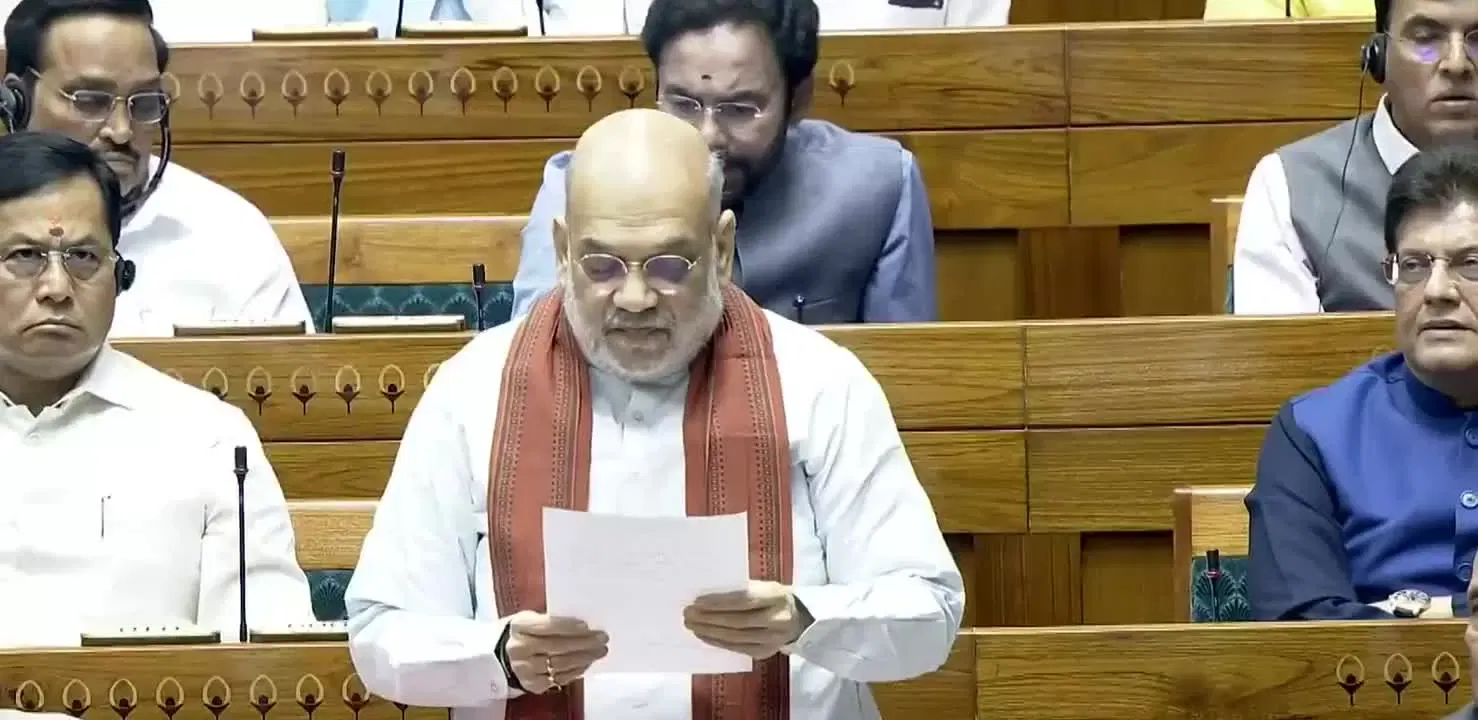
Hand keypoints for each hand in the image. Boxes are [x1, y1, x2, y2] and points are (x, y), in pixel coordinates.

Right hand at [504, 611, 608, 692]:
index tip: (587, 626)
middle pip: (556, 646)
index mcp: (519, 626)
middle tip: (602, 639)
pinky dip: (576, 671)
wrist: (507, 655)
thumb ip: (553, 620)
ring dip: (584, 658)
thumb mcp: (532, 619)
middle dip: (583, 643)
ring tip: (599, 651)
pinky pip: (559, 679)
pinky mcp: (531, 684)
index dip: (568, 626)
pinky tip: (586, 663)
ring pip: (560, 664)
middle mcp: (519, 648)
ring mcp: (524, 669)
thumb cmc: (528, 633)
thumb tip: (585, 625)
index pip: (547, 625)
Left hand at [683, 580, 808, 659]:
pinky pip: (737, 649)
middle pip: (737, 621)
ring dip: (709, 631)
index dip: (719, 603)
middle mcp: (777, 619)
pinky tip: (704, 635)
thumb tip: (707, 594)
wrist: (800, 617)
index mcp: (776, 596)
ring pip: (735, 638)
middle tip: (688, 614)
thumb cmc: (774, 597)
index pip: (743, 600)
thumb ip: (742, 589)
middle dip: (708, 618)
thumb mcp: (764, 585)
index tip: (697, 601)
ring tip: (691, 625)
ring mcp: (773, 639)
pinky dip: (718, 642)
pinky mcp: (766, 652)